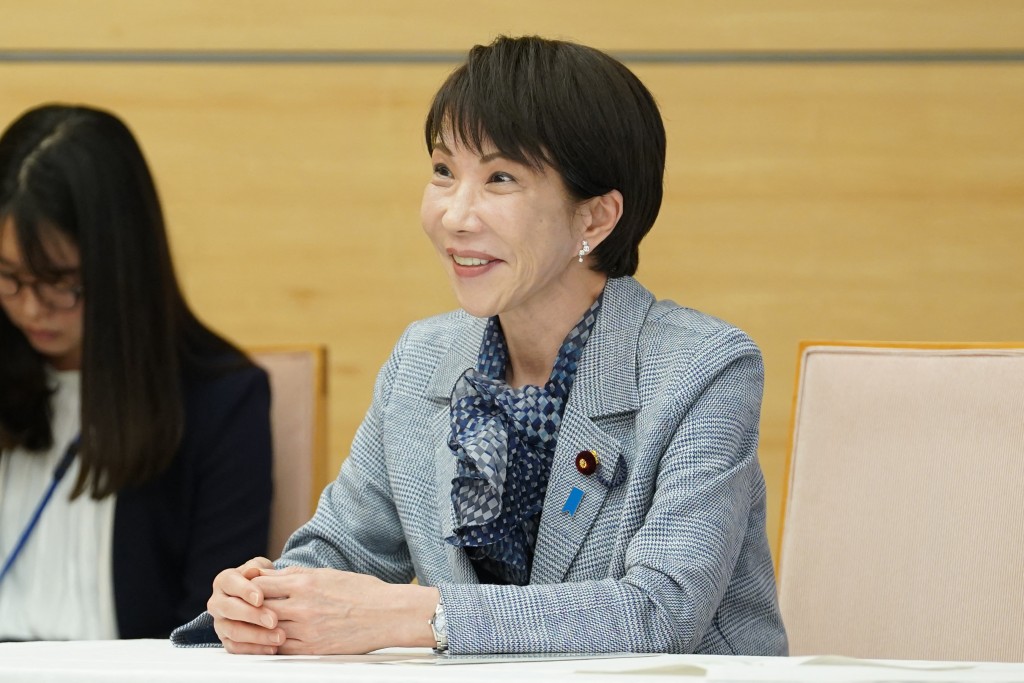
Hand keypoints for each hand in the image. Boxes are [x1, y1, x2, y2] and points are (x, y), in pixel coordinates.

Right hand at [207, 556, 284, 654]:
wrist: (261, 596)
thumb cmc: (262, 579)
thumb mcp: (262, 568)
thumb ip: (258, 567)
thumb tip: (253, 571)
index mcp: (224, 581)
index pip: (230, 583)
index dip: (245, 590)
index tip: (260, 598)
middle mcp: (217, 602)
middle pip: (230, 609)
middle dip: (253, 615)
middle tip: (273, 620)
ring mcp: (220, 623)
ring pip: (234, 631)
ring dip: (257, 636)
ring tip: (279, 637)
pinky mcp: (226, 640)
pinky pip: (237, 648)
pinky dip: (255, 649)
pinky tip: (272, 648)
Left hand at [250, 567, 438, 654]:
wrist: (387, 614)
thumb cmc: (362, 591)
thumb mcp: (327, 574)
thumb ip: (296, 576)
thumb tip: (270, 574)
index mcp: (306, 583)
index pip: (261, 585)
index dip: (250, 588)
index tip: (247, 590)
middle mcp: (303, 605)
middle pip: (260, 608)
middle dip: (250, 609)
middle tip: (242, 610)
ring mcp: (306, 628)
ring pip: (267, 629)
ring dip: (259, 628)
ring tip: (254, 626)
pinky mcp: (313, 648)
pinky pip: (282, 648)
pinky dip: (272, 644)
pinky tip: (271, 640)